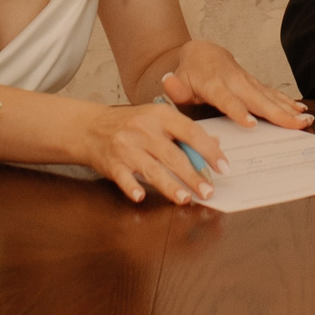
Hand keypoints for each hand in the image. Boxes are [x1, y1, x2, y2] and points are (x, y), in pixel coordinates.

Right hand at [79, 102, 227, 205]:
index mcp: (160, 116)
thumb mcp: (158, 119)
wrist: (90, 127)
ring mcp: (127, 147)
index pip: (190, 132)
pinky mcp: (112, 163)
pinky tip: (141, 196)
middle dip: (193, 175)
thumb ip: (185, 131)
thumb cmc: (130, 124)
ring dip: (170, 186)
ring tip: (186, 199)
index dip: (209, 150)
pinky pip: (124, 177)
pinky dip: (132, 187)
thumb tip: (215, 144)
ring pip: (152, 169)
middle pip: (173, 155)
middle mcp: (144, 130)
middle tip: (208, 191)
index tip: (223, 166)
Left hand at [160, 41, 311, 129]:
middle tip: (295, 124)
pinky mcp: (254, 83)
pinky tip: (301, 111)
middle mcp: (234, 81)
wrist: (202, 51)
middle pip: (256, 98)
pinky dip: (287, 101)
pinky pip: (272, 93)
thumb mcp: (178, 80)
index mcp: (213, 84)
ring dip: (288, 108)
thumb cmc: (190, 73)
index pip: (227, 99)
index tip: (252, 124)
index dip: (238, 110)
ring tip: (304, 120)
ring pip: (268, 96)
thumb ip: (175, 88)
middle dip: (276, 112)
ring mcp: (247, 81)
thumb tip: (169, 83)